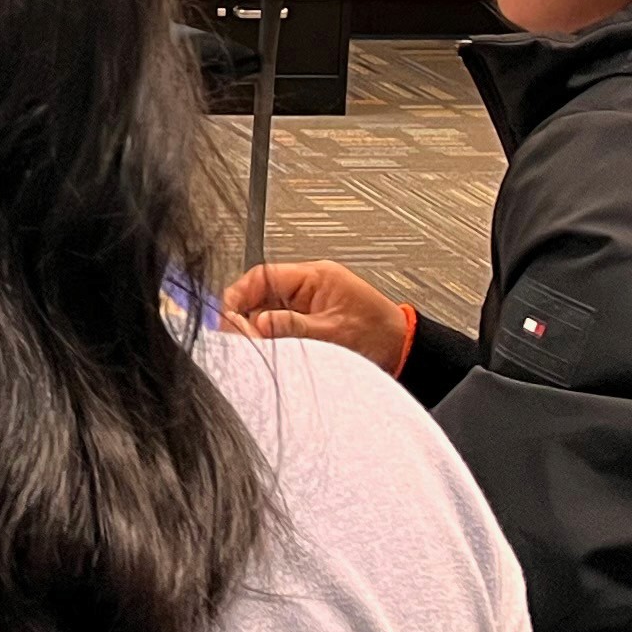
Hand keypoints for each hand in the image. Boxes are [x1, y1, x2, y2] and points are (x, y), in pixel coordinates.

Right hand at [223, 259, 411, 366]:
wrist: (404, 351)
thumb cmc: (380, 336)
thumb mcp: (333, 332)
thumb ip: (293, 328)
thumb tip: (257, 324)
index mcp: (315, 276)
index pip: (263, 276)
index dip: (239, 296)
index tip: (227, 318)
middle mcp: (308, 288)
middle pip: (260, 296)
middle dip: (246, 317)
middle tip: (238, 339)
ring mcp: (307, 306)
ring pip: (267, 314)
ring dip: (259, 333)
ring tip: (256, 350)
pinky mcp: (309, 324)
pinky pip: (280, 329)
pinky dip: (272, 341)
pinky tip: (270, 354)